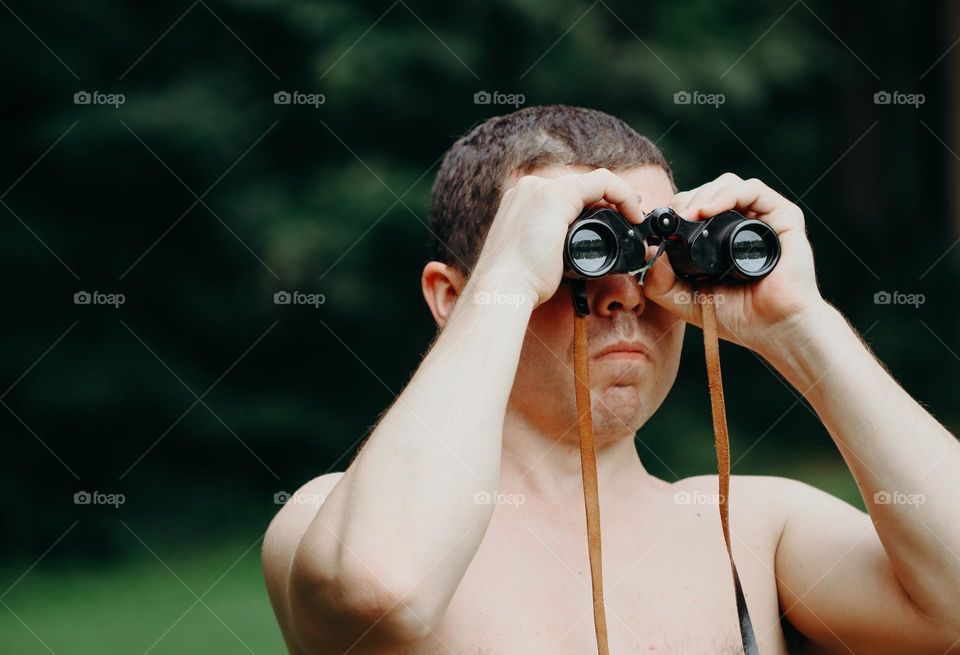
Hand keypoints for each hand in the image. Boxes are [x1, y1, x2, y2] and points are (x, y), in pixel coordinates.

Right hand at [470, 168, 645, 307]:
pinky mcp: (557, 196)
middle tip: (629, 215)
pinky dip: (622, 194)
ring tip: (633, 215)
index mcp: (520, 202)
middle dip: (608, 199)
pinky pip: (602, 182)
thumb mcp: (532, 256)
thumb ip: (548, 244)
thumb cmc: (516, 283)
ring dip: (618, 196)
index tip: (613, 217)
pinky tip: (633, 213)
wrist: (502, 289)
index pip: (564, 195)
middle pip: (578, 187)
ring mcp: (540, 189)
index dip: (592, 203)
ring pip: (591, 182)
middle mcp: (528, 189)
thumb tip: (569, 252)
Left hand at [641, 172, 826, 353]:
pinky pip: (753, 190)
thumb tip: (646, 254)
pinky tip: (708, 210)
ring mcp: (763, 219)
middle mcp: (742, 224)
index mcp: (720, 238)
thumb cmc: (738, 316)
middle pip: (708, 191)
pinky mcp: (784, 217)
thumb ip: (661, 283)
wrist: (775, 329)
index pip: (694, 207)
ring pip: (727, 185)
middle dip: (686, 199)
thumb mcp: (686, 300)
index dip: (676, 209)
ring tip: (689, 215)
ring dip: (702, 194)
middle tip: (673, 218)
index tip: (659, 224)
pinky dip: (727, 194)